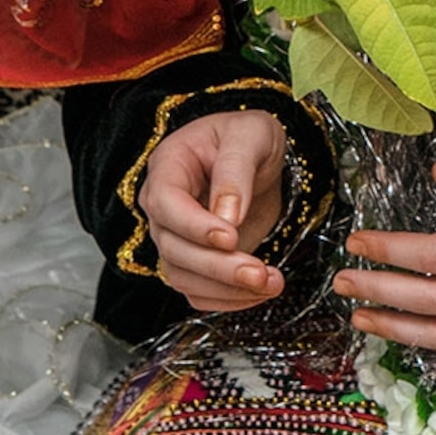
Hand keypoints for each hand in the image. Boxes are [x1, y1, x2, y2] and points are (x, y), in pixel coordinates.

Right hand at [137, 108, 292, 311]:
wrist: (258, 156)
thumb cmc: (248, 136)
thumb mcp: (250, 135)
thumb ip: (236, 170)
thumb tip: (228, 216)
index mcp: (168, 168)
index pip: (165, 204)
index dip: (193, 226)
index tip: (230, 237)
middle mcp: (164, 208)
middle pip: (174, 249)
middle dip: (217, 267)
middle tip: (259, 273)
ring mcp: (177, 238)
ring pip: (184, 277)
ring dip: (226, 289)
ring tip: (271, 283)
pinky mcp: (196, 262)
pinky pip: (199, 292)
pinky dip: (228, 300)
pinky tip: (260, 293)